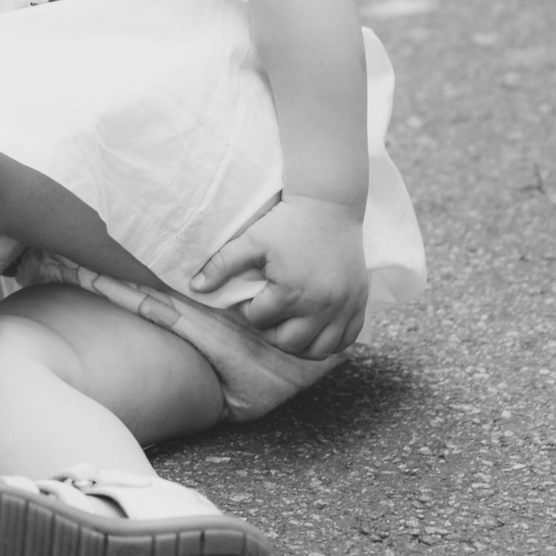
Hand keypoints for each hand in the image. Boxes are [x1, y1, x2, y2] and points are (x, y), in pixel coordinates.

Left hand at [190, 194, 367, 360]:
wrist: (330, 206)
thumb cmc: (287, 222)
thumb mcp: (251, 240)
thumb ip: (222, 265)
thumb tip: (195, 288)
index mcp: (291, 292)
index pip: (260, 320)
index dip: (249, 309)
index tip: (251, 296)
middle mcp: (321, 306)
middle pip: (289, 342)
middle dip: (271, 331)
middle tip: (268, 313)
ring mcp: (344, 307)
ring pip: (319, 350)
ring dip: (300, 344)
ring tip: (289, 326)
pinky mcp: (360, 303)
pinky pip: (347, 339)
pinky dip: (331, 342)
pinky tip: (315, 329)